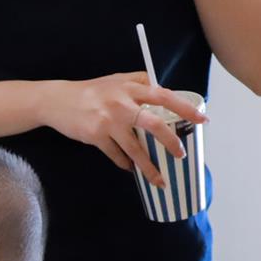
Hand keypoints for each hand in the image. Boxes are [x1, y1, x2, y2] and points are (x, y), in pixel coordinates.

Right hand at [41, 73, 205, 186]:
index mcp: (131, 87)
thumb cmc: (91, 91)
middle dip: (170, 142)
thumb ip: (139, 84)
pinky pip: (116, 155)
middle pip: (153, 124)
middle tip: (181, 155)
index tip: (202, 120)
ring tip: (160, 180)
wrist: (58, 100)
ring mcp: (108, 120)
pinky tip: (130, 168)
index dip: (185, 108)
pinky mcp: (96, 135)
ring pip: (135, 148)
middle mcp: (121, 102)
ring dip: (149, 167)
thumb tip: (165, 94)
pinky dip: (125, 164)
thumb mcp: (116, 80)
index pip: (164, 96)